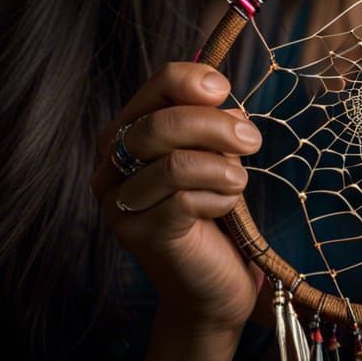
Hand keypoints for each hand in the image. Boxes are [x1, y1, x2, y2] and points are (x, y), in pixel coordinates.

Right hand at [90, 62, 264, 335]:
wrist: (211, 279)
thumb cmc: (210, 202)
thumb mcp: (212, 149)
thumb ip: (208, 117)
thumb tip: (217, 90)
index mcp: (127, 133)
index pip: (155, 86)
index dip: (192, 81)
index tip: (225, 90)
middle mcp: (110, 166)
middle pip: (159, 125)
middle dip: (215, 126)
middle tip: (251, 140)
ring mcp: (118, 204)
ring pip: (173, 165)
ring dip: (220, 168)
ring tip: (238, 180)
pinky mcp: (139, 237)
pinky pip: (183, 203)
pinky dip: (217, 198)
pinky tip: (225, 205)